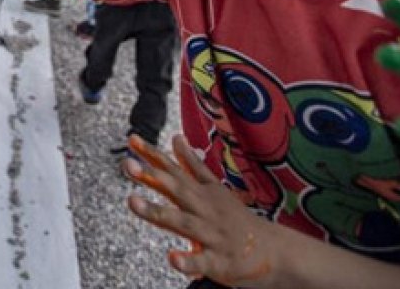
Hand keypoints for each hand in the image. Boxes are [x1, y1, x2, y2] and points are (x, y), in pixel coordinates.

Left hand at [125, 135, 277, 286]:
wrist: (273, 251)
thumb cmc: (235, 219)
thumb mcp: (213, 188)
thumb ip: (191, 165)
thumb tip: (176, 138)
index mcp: (202, 192)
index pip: (174, 170)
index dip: (152, 155)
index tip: (132, 140)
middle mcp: (204, 209)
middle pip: (176, 190)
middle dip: (151, 177)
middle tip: (127, 164)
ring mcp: (211, 234)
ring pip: (182, 222)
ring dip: (158, 212)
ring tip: (132, 201)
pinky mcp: (218, 261)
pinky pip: (201, 261)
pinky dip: (188, 261)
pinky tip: (172, 258)